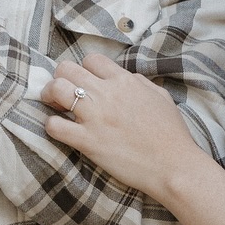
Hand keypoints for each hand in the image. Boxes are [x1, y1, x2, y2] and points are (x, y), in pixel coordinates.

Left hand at [41, 54, 197, 200]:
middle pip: (66, 68)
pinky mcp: (88, 141)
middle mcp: (106, 94)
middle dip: (60, 78)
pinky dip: (52, 126)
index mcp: (124, 81)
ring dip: (50, 96)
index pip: (91, 59)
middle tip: (63, 93)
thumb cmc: (172, 133)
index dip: (84, 68)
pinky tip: (60, 129)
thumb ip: (140, 83)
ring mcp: (95, 117)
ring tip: (55, 107)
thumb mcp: (160, 97)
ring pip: (56, 90)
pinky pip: (55, 126)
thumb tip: (126, 77)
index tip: (84, 82)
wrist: (174, 164)